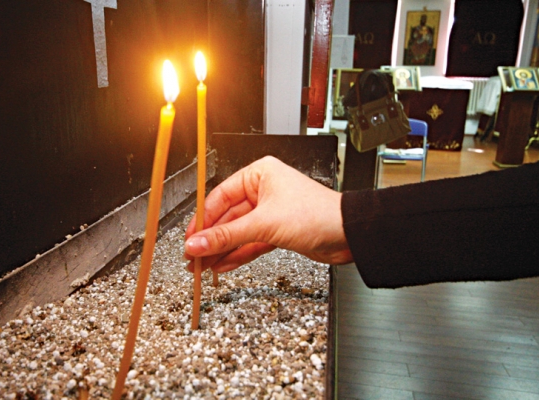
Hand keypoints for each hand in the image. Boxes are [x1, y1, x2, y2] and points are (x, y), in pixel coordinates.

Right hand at [184, 156, 352, 272]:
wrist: (349, 234)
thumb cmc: (318, 214)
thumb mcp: (264, 224)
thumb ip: (227, 236)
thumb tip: (197, 243)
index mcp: (259, 174)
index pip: (220, 197)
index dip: (202, 221)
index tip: (189, 239)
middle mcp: (263, 191)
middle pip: (227, 217)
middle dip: (210, 240)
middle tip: (192, 257)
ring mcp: (270, 212)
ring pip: (238, 233)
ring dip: (221, 250)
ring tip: (202, 266)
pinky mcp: (277, 231)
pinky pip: (250, 243)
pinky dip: (237, 254)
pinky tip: (222, 265)